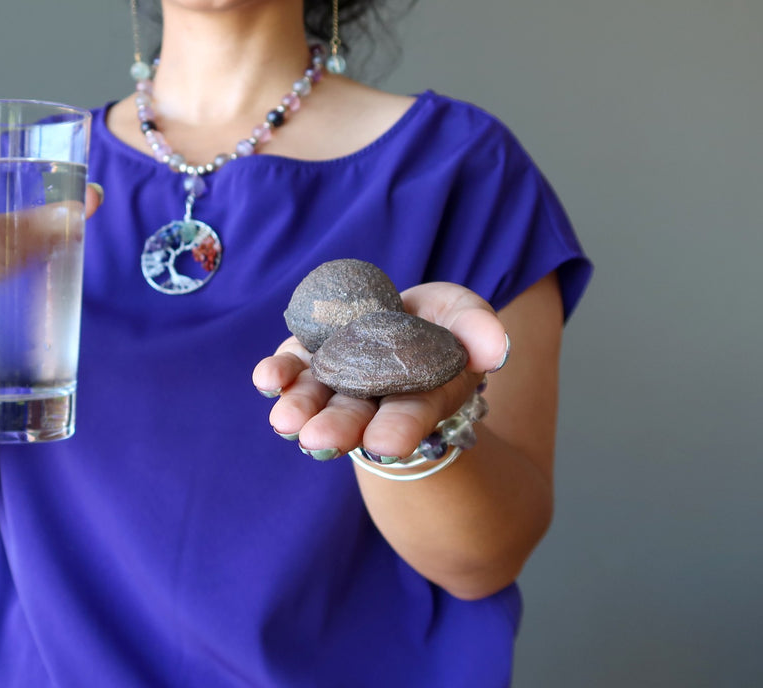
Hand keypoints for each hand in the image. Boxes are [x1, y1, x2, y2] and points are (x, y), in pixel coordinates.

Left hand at [252, 283, 509, 460]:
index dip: (398, 432)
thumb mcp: (467, 319)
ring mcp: (334, 381)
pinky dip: (277, 375)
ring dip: (299, 410)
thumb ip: (481, 331)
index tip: (383, 446)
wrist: (403, 317)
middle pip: (353, 419)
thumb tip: (496, 350)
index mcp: (417, 399)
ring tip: (284, 421)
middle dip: (337, 430)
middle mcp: (371, 400)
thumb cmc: (442, 324)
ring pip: (315, 401)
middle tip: (318, 442)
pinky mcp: (305, 358)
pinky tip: (266, 379)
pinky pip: (289, 370)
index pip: (408, 420)